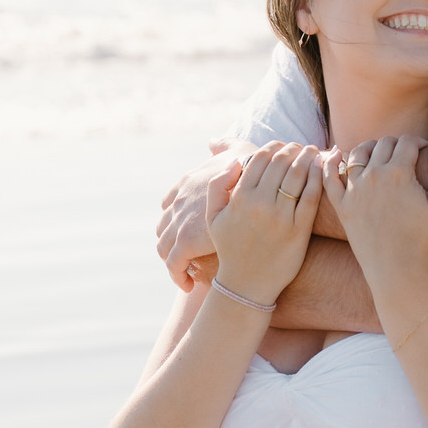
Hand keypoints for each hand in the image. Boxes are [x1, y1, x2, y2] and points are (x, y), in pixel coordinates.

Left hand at [158, 149, 254, 289]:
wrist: (264, 192)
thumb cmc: (257, 169)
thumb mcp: (240, 153)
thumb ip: (225, 147)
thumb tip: (212, 142)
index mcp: (188, 185)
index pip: (169, 204)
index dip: (176, 218)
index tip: (186, 230)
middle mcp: (178, 203)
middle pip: (163, 228)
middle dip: (171, 243)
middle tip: (186, 257)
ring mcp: (179, 223)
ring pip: (164, 248)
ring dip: (174, 262)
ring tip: (188, 273)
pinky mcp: (186, 243)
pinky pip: (174, 265)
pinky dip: (178, 276)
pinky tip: (191, 285)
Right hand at [208, 142, 323, 307]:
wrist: (247, 284)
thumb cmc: (230, 248)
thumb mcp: (214, 218)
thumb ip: (217, 186)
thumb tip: (235, 162)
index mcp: (239, 197)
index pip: (260, 158)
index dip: (273, 146)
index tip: (281, 145)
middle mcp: (260, 204)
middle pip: (281, 162)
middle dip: (293, 148)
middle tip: (300, 146)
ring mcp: (281, 217)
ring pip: (298, 174)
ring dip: (308, 157)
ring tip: (313, 152)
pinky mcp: (299, 229)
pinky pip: (311, 196)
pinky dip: (318, 177)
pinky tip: (321, 169)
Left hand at [323, 136, 427, 281]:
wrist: (398, 271)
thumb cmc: (424, 239)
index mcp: (398, 172)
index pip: (407, 141)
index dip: (419, 142)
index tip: (425, 151)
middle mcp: (373, 176)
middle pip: (383, 144)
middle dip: (397, 144)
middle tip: (406, 155)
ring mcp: (354, 191)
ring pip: (357, 154)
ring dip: (370, 147)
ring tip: (379, 153)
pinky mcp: (341, 207)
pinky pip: (330, 178)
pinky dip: (331, 162)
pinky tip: (336, 154)